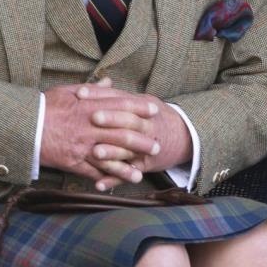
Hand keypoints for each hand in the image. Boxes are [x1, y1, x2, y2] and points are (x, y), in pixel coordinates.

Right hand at [41, 80, 160, 183]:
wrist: (24, 127)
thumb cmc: (45, 106)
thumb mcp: (68, 91)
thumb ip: (93, 89)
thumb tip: (110, 82)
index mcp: (88, 107)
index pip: (119, 106)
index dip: (139, 109)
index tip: (154, 111)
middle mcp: (88, 127)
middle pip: (121, 134)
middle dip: (141, 141)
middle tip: (157, 145)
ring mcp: (82, 146)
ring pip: (111, 156)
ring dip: (129, 163)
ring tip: (144, 170)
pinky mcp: (74, 162)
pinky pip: (95, 171)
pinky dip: (109, 176)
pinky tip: (122, 181)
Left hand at [76, 83, 192, 190]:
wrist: (184, 137)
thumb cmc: (155, 117)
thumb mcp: (143, 101)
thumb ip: (121, 94)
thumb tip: (100, 82)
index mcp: (143, 106)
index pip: (121, 98)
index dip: (101, 95)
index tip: (81, 93)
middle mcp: (146, 125)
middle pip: (129, 121)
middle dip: (112, 119)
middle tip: (93, 118)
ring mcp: (146, 146)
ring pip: (129, 150)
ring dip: (112, 152)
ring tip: (95, 153)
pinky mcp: (144, 165)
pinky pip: (128, 174)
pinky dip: (114, 180)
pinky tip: (99, 184)